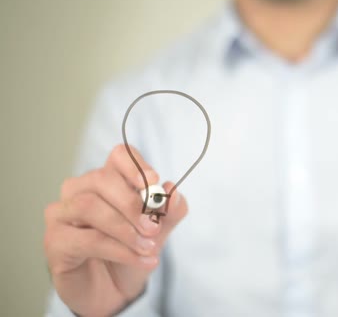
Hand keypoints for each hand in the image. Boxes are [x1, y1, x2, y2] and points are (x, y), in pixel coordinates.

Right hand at [44, 145, 187, 315]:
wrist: (113, 291)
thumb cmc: (130, 252)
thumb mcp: (158, 232)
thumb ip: (168, 212)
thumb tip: (172, 191)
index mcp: (107, 181)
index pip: (118, 156)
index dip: (135, 165)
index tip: (153, 182)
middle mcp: (79, 191)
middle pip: (102, 179)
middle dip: (132, 203)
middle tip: (154, 227)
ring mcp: (62, 214)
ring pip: (89, 206)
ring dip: (125, 229)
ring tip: (148, 247)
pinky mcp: (54, 241)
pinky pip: (87, 239)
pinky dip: (119, 250)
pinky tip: (139, 259)